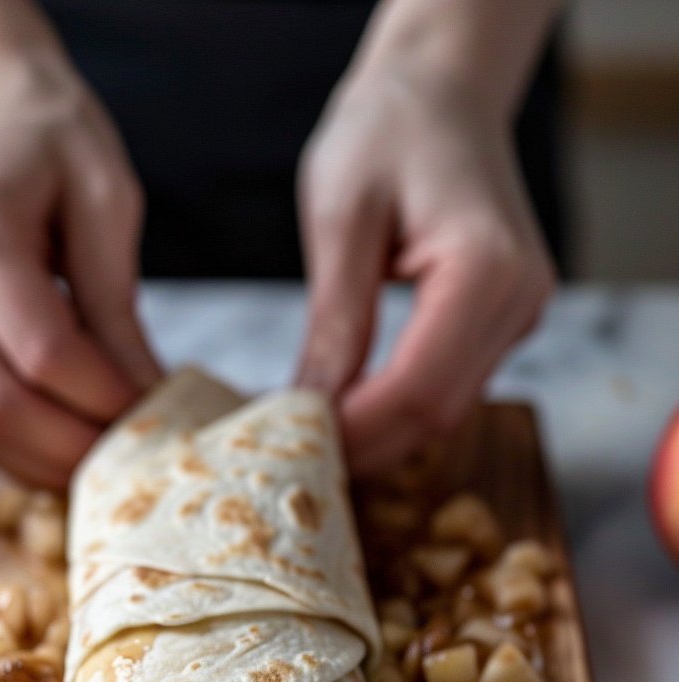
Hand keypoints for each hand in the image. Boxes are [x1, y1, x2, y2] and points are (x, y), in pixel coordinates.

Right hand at [0, 56, 159, 487]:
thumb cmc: (50, 142)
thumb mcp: (105, 199)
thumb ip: (117, 300)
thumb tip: (146, 396)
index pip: (41, 351)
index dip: (106, 398)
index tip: (160, 413)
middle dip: (76, 445)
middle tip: (139, 455)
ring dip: (46, 461)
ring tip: (108, 459)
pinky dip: (17, 451)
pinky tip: (66, 446)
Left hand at [296, 70, 554, 472]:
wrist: (441, 92)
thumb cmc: (388, 131)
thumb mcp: (341, 219)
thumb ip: (335, 322)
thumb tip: (308, 411)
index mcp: (486, 267)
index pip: (418, 387)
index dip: (356, 432)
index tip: (293, 450)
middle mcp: (519, 300)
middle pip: (437, 413)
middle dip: (365, 446)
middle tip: (292, 460)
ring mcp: (519, 315)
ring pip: (445, 411)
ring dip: (380, 435)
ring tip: (310, 438)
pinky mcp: (504, 323)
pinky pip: (448, 387)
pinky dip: (396, 409)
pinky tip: (347, 410)